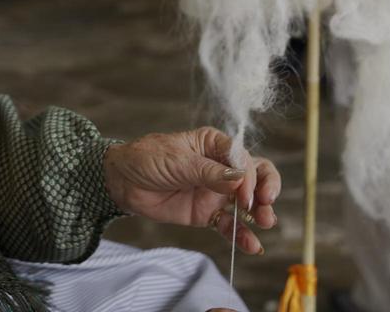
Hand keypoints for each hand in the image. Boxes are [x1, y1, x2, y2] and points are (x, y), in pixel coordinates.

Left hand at [103, 127, 279, 254]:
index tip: (244, 193)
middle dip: (265, 189)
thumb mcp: (177, 161)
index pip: (243, 157)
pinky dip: (241, 235)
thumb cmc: (147, 159)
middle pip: (255, 176)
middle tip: (265, 206)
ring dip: (260, 213)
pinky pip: (229, 224)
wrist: (123, 182)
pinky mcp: (207, 213)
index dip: (250, 175)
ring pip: (247, 202)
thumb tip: (240, 179)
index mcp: (214, 144)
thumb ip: (209, 172)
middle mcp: (221, 167)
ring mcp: (216, 192)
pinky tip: (251, 245)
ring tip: (265, 223)